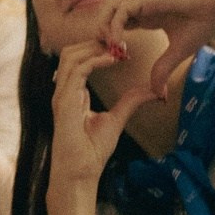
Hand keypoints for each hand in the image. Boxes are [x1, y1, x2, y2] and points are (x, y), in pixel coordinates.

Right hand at [47, 40, 149, 191]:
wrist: (80, 173)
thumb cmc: (91, 152)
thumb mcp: (116, 119)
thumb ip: (130, 102)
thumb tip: (153, 91)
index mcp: (71, 94)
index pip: (77, 61)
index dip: (97, 50)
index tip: (120, 49)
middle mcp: (63, 91)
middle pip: (70, 53)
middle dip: (94, 42)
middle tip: (119, 41)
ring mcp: (61, 95)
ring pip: (70, 56)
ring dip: (94, 48)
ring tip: (117, 48)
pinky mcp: (64, 102)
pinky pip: (77, 71)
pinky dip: (95, 61)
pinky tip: (112, 59)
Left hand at [100, 0, 214, 97]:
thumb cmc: (203, 23)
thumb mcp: (178, 52)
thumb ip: (163, 70)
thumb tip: (158, 95)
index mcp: (145, 16)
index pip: (115, 25)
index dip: (110, 42)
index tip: (117, 60)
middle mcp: (139, 6)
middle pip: (105, 15)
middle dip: (101, 34)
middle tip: (109, 55)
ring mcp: (141, 0)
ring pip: (107, 8)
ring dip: (105, 28)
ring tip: (114, 50)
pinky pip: (119, 11)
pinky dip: (114, 27)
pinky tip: (120, 45)